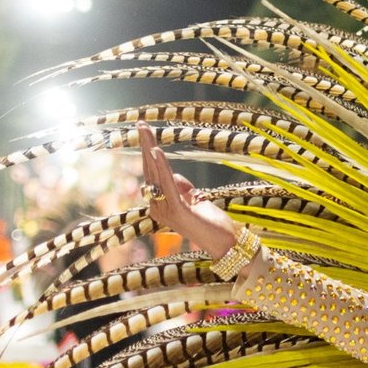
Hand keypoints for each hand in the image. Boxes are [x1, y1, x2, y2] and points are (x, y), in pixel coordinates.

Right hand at [136, 123, 240, 259]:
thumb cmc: (212, 223)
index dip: (148, 152)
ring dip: (150, 150)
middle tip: (141, 124)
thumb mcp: (195, 199)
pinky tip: (157, 151)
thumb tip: (172, 174)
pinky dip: (162, 167)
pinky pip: (167, 184)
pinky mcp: (177, 211)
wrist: (225, 244)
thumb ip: (182, 186)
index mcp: (160, 204)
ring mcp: (165, 210)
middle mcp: (157, 207)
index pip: (152, 174)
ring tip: (146, 131)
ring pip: (155, 174)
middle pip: (149, 171)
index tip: (145, 132)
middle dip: (145, 145)